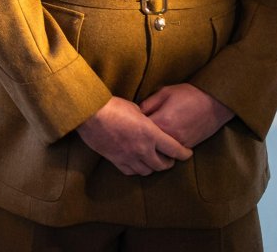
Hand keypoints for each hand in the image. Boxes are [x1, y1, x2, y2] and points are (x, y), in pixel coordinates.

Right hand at [76, 96, 192, 175]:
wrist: (89, 113)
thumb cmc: (112, 106)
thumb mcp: (135, 108)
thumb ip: (146, 120)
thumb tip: (148, 122)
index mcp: (150, 134)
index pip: (175, 149)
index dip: (184, 154)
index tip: (187, 153)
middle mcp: (142, 149)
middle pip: (162, 165)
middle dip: (168, 162)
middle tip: (169, 158)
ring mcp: (129, 156)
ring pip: (147, 171)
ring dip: (152, 167)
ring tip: (152, 162)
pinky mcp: (115, 160)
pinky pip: (130, 171)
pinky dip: (136, 169)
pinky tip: (136, 163)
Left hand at [140, 83, 233, 147]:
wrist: (215, 102)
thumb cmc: (188, 94)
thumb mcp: (163, 93)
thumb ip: (147, 105)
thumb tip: (134, 114)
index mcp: (161, 122)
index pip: (138, 131)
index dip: (131, 127)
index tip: (126, 124)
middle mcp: (170, 136)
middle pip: (147, 145)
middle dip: (139, 140)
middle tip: (132, 135)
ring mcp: (180, 144)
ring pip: (159, 152)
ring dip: (152, 147)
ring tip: (145, 140)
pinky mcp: (188, 147)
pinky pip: (172, 153)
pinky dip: (165, 150)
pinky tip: (160, 142)